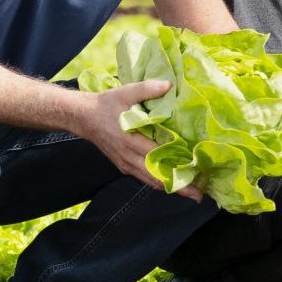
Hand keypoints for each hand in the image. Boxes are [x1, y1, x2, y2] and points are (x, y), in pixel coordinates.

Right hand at [73, 80, 200, 199]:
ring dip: (170, 188)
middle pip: (157, 176)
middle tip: (198, 195)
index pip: (158, 156)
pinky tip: (173, 184)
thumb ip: (147, 89)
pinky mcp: (124, 166)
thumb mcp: (125, 92)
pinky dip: (159, 182)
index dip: (176, 165)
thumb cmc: (105, 105)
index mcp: (130, 141)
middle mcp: (129, 157)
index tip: (195, 172)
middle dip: (178, 186)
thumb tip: (168, 85)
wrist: (83, 117)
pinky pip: (144, 178)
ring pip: (151, 181)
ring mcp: (126, 164)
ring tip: (191, 194)